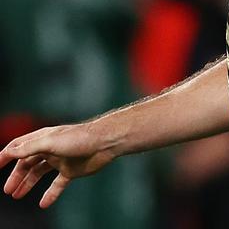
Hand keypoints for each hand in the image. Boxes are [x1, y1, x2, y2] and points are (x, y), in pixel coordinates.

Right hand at [0, 123, 115, 207]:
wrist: (105, 142)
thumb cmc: (79, 138)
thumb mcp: (50, 142)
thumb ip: (29, 148)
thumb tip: (10, 152)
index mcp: (43, 138)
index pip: (19, 146)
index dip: (6, 156)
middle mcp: (50, 149)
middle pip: (27, 163)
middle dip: (16, 176)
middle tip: (8, 191)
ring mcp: (60, 160)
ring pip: (39, 174)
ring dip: (28, 184)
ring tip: (18, 195)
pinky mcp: (71, 170)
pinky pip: (57, 185)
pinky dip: (50, 194)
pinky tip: (43, 204)